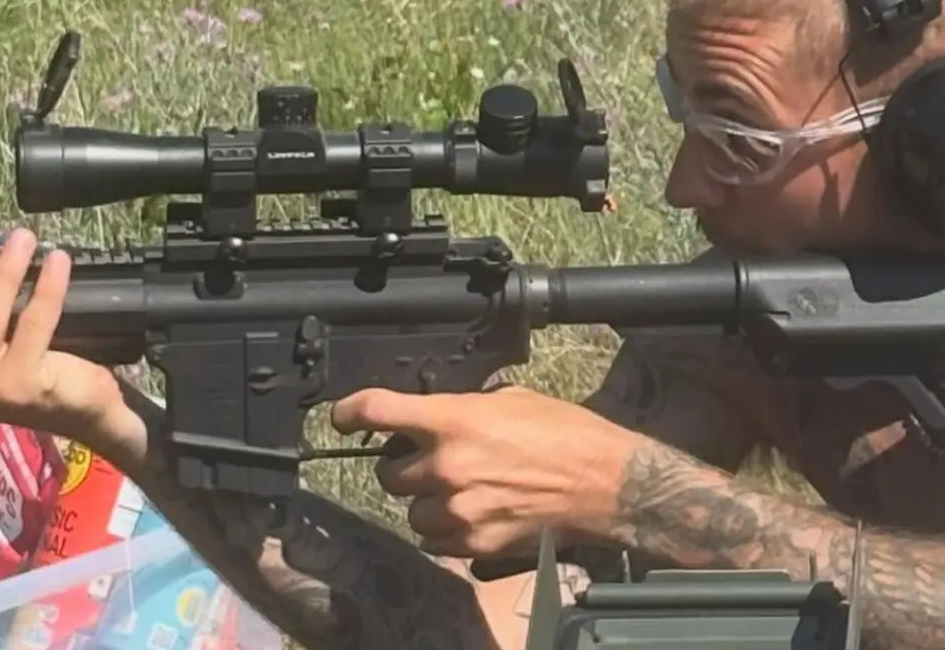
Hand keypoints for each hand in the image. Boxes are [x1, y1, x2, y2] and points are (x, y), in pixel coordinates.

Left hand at [330, 385, 643, 557]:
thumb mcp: (510, 400)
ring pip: (411, 511)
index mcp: (454, 420)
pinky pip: (436, 540)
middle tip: (434, 462)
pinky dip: (446, 531)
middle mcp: (447, 465)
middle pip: (390, 472)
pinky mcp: (474, 543)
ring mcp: (459, 509)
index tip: (340, 418)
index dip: (349, 412)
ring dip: (427, 503)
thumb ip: (464, 409)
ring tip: (461, 493)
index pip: (378, 410)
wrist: (605, 482)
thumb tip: (438, 417)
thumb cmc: (566, 434)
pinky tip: (474, 515)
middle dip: (406, 467)